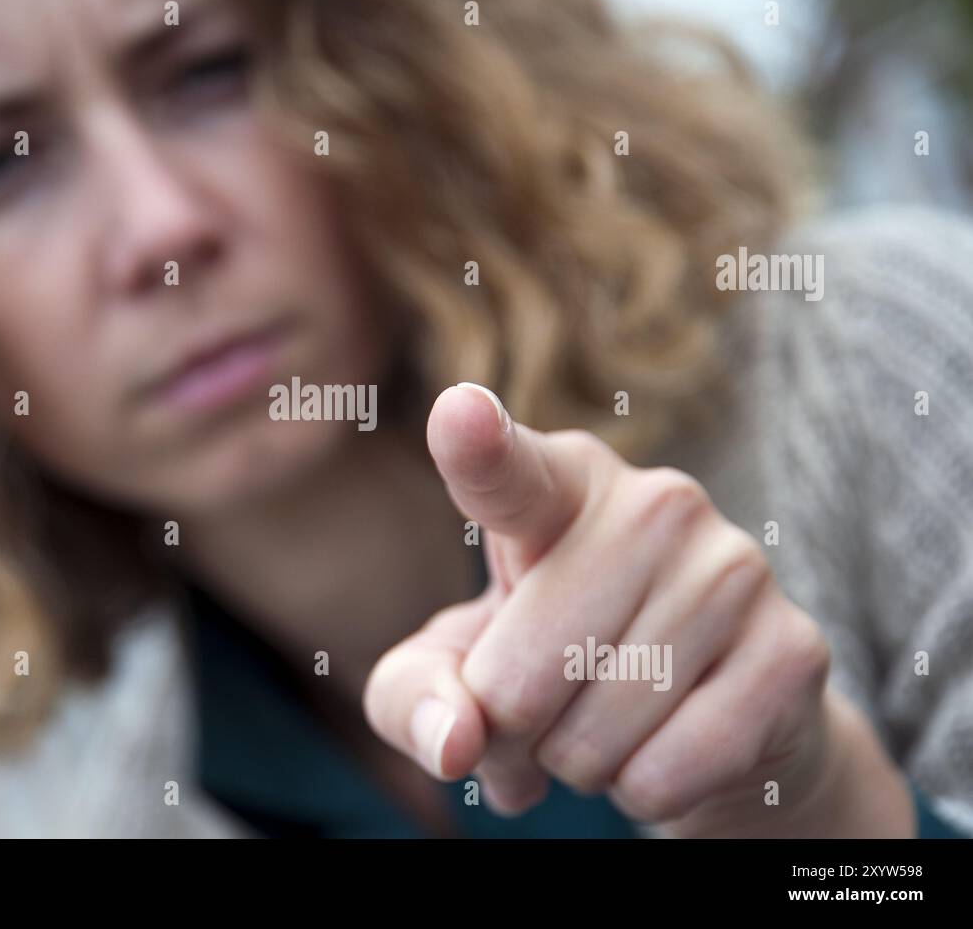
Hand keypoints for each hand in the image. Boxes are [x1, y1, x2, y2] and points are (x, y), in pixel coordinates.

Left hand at [363, 383, 913, 835]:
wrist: (711, 712)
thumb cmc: (550, 668)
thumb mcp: (457, 673)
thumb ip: (414, 696)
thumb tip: (456, 741)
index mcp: (557, 484)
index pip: (508, 470)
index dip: (477, 446)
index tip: (458, 412)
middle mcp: (653, 503)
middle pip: (516, 683)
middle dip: (512, 733)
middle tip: (546, 708)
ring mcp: (733, 568)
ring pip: (589, 741)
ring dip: (578, 766)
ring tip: (608, 721)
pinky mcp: (792, 650)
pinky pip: (664, 775)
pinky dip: (643, 793)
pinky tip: (666, 746)